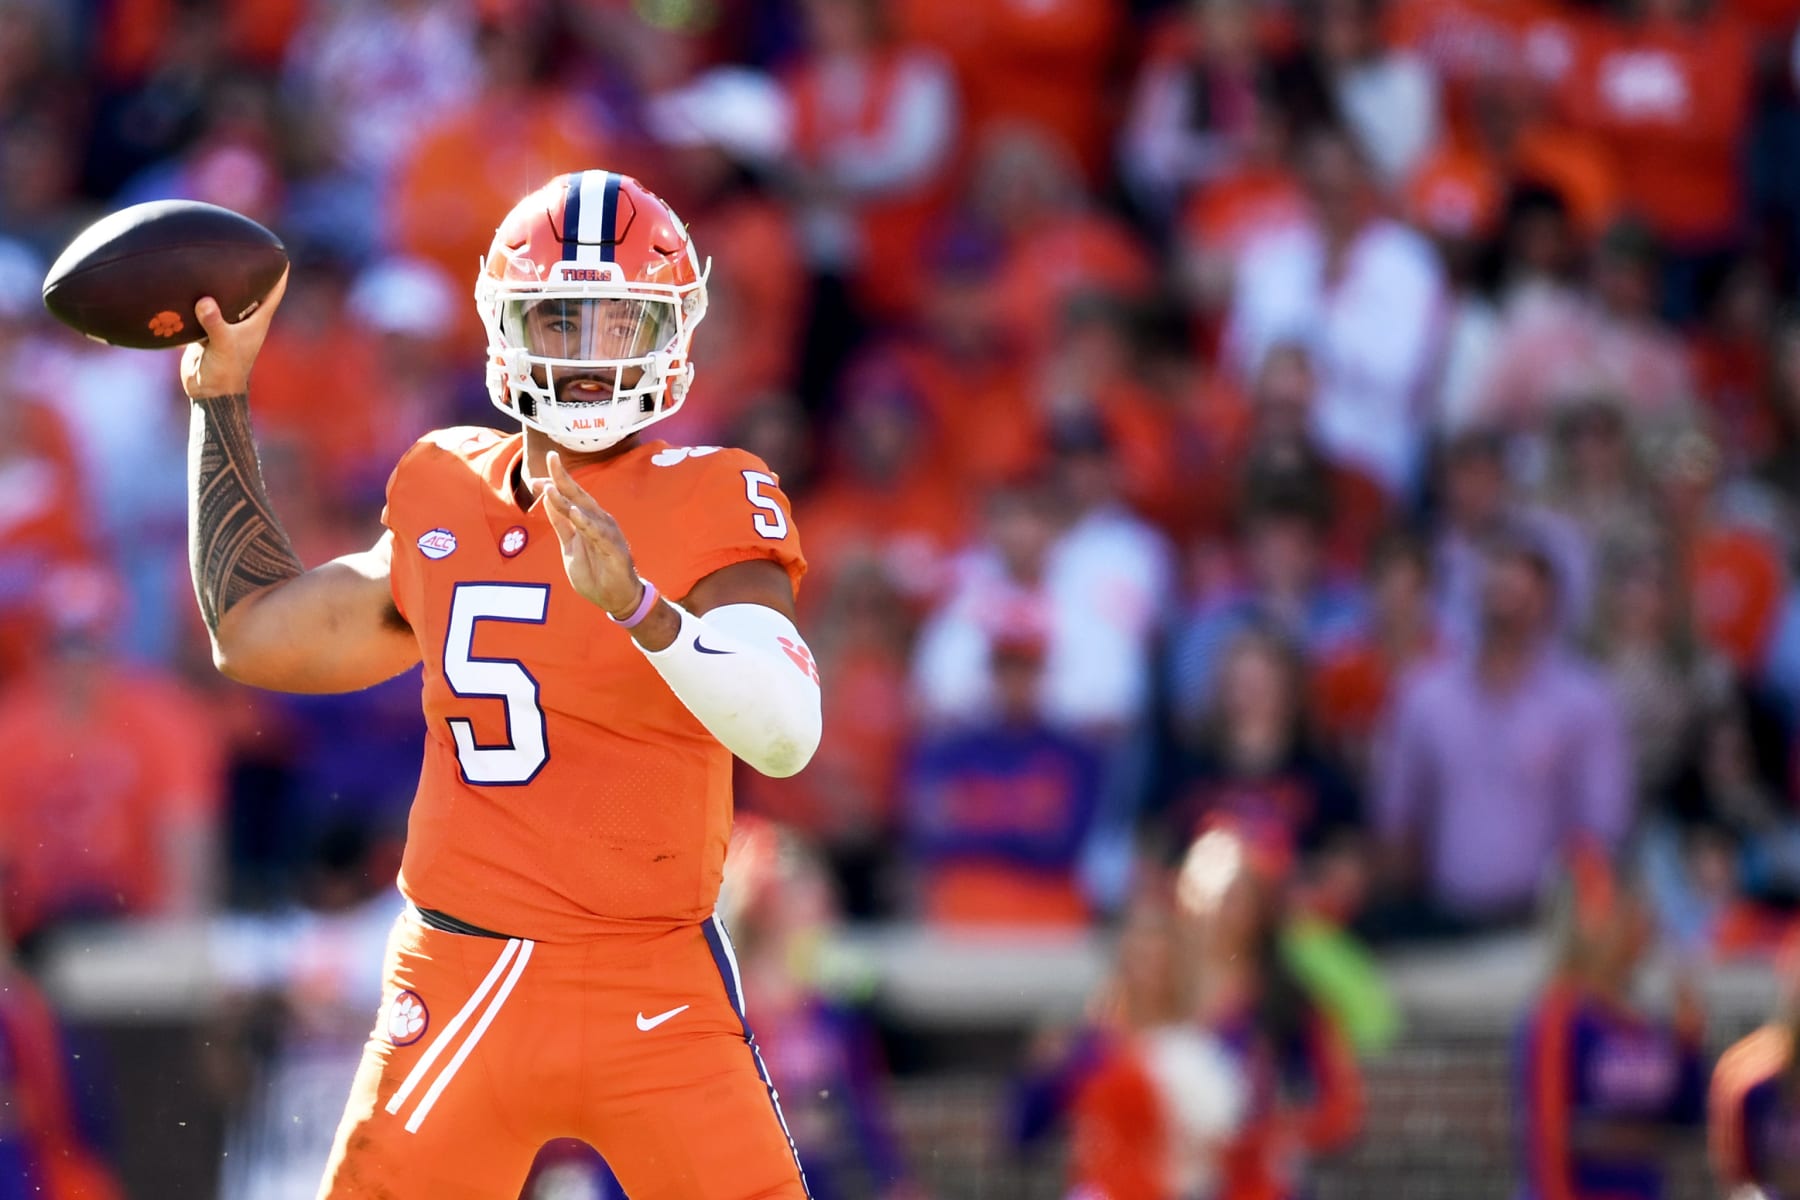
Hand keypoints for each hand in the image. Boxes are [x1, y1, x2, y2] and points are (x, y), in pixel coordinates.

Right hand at [181, 267, 288, 399]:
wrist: (208, 392)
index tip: (280, 254)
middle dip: (247, 272)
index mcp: (257, 321)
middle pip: (250, 291)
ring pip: (224, 299)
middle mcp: (243, 320)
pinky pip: (203, 310)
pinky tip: (187, 283)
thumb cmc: (225, 371)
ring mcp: (225, 325)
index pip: (273, 293)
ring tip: (211, 259)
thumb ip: (214, 322)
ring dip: (219, 285)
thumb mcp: (222, 344)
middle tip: (241, 246)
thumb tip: (204, 301)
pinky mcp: (206, 330)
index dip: (279, 274)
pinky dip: (198, 299)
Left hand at [539, 451, 643, 618]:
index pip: (569, 497)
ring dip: (569, 499)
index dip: (553, 485)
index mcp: (588, 520)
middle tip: (550, 458)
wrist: (616, 599)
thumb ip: (561, 525)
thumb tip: (548, 500)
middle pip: (579, 495)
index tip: (534, 478)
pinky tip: (575, 513)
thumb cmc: (596, 572)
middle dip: (563, 477)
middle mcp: (599, 522)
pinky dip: (587, 522)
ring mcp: (608, 534)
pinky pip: (599, 534)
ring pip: (587, 512)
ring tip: (551, 487)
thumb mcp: (570, 546)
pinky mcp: (615, 550)